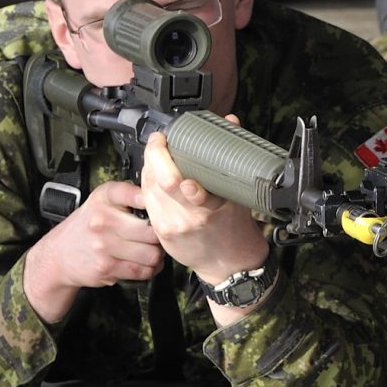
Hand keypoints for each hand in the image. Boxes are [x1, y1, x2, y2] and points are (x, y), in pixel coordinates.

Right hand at [24, 178, 163, 321]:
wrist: (58, 255)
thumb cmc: (87, 226)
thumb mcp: (102, 202)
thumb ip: (129, 195)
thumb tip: (163, 198)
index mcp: (104, 198)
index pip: (132, 193)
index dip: (151, 200)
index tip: (161, 204)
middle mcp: (102, 219)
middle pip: (152, 230)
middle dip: (162, 236)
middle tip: (163, 236)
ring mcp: (104, 245)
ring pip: (151, 253)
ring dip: (158, 255)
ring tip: (155, 251)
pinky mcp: (106, 267)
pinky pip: (141, 271)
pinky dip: (150, 269)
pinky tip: (146, 263)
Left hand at [139, 128, 267, 284]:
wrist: (227, 263)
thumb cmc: (235, 228)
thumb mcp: (238, 194)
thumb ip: (231, 158)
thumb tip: (231, 122)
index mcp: (209, 209)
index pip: (179, 181)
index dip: (165, 157)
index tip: (166, 139)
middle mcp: (187, 219)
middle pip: (159, 182)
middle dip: (154, 156)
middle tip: (159, 141)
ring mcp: (171, 227)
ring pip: (149, 190)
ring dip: (150, 168)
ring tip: (158, 154)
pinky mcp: (160, 232)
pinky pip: (148, 201)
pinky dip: (149, 184)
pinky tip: (156, 175)